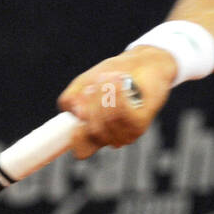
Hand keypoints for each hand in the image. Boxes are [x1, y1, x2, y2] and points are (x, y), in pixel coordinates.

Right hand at [57, 47, 176, 158]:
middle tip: (95, 82)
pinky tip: (119, 82)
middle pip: (93, 131)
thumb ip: (71, 99)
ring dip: (105, 94)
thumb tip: (77, 114)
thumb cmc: (111, 75)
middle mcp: (109, 137)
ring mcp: (126, 133)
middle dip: (91, 102)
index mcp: (93, 132)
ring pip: (107, 122)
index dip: (76, 138)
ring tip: (109, 76)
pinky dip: (118, 96)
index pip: (82, 150)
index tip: (78, 113)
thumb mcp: (83, 84)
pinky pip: (123, 115)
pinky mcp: (140, 124)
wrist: (142, 63)